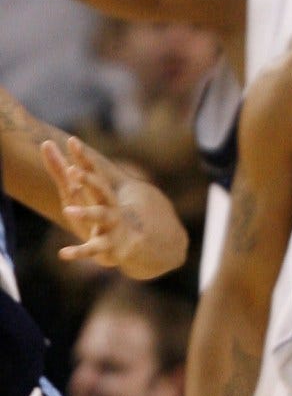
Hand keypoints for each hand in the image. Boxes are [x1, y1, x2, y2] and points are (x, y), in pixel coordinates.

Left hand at [47, 138, 172, 276]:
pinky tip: (63, 254)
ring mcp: (112, 227)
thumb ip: (66, 170)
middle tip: (73, 170)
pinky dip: (79, 252)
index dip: (84, 157)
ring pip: (101, 218)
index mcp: (106, 193)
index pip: (95, 170)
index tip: (72, 141)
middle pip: (101, 191)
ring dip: (87, 213)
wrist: (140, 245)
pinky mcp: (108, 247)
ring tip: (69, 210)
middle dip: (89, 180)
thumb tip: (47, 143)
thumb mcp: (89, 192)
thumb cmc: (111, 213)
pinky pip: (92, 249)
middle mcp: (111, 207)